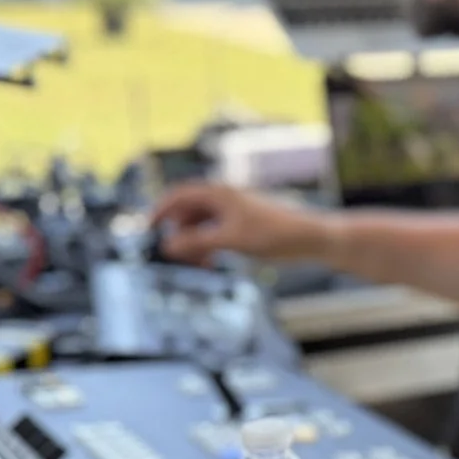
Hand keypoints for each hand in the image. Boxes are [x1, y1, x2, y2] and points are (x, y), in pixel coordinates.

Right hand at [150, 182, 328, 263]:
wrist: (311, 238)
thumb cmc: (274, 234)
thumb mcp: (231, 241)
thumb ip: (198, 243)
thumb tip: (168, 246)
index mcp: (219, 193)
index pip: (179, 195)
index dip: (160, 210)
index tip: (148, 229)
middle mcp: (224, 198)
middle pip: (188, 211)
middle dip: (179, 233)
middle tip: (177, 257)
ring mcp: (233, 210)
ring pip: (201, 224)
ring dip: (194, 243)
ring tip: (199, 265)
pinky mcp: (242, 223)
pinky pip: (215, 232)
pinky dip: (208, 245)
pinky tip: (211, 262)